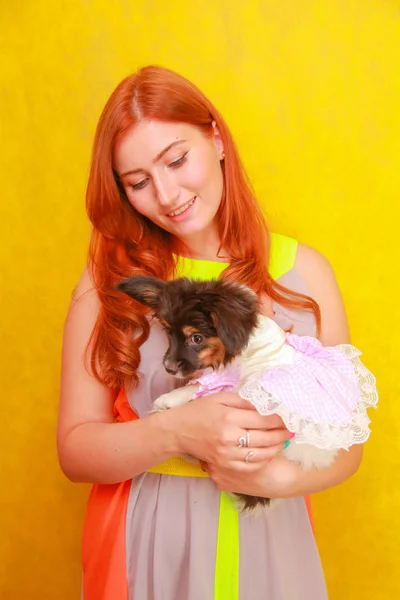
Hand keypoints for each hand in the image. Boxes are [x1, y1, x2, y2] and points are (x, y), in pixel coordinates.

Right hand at [170, 392, 291, 471]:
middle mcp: (229, 438)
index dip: (277, 418)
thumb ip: (243, 401)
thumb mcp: (220, 398)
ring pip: (260, 454)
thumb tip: (264, 404)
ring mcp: (227, 454)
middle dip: (281, 433)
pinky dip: (263, 460)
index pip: (261, 419)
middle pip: (264, 437)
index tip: (287, 416)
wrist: (179, 431)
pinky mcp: (224, 465)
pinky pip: (250, 466)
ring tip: (284, 441)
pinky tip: (270, 453)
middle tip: (292, 430)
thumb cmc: (200, 411)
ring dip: (276, 447)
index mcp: (229, 418)